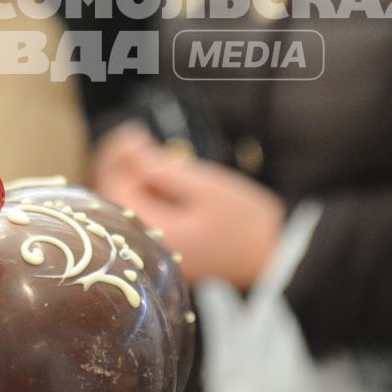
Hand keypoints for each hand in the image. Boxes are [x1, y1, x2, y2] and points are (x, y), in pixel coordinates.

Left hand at [92, 123, 283, 289]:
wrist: (276, 260)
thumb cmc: (246, 223)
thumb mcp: (207, 188)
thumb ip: (164, 171)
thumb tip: (132, 152)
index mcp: (153, 233)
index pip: (115, 189)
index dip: (117, 156)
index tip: (134, 131)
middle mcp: (147, 247)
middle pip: (117, 200)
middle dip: (124, 165)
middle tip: (139, 137)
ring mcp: (157, 251)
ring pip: (131, 207)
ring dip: (136, 179)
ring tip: (151, 152)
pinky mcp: (170, 250)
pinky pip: (147, 217)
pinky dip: (149, 195)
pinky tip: (161, 178)